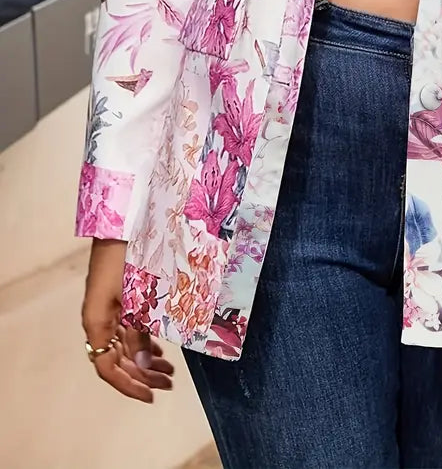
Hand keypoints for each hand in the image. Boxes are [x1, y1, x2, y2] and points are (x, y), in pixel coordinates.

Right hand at [82, 238, 173, 401]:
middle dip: (143, 374)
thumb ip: (140, 331)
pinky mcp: (119, 297)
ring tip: (169, 370)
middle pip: (117, 359)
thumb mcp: (137, 296)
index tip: (152, 395)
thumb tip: (143, 365)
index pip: (108, 367)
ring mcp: (108, 308)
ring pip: (125, 345)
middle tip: (169, 382)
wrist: (124, 221)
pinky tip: (160, 347)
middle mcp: (99, 319)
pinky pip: (128, 329)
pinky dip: (144, 341)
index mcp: (97, 321)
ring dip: (145, 359)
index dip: (129, 385)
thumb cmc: (128, 255)